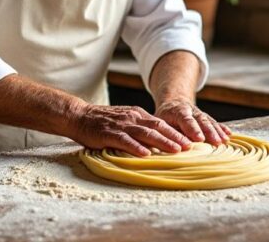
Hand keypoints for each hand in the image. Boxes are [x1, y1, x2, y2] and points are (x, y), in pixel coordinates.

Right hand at [68, 104, 191, 156]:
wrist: (79, 116)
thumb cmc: (102, 121)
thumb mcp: (125, 119)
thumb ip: (139, 127)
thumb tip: (156, 140)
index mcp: (137, 114)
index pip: (160, 123)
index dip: (176, 132)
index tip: (189, 141)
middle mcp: (132, 118)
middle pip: (157, 127)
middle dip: (174, 137)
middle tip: (189, 147)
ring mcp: (121, 125)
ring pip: (145, 133)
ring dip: (162, 142)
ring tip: (175, 150)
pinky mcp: (109, 134)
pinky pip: (125, 141)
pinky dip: (136, 147)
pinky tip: (145, 154)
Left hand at [155, 99, 231, 145]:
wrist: (173, 103)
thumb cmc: (164, 117)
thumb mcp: (159, 122)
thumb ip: (165, 133)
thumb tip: (170, 147)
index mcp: (177, 111)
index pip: (186, 120)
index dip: (193, 129)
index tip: (199, 139)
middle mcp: (191, 111)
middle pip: (201, 120)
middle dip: (209, 131)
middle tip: (216, 142)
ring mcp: (199, 113)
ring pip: (209, 121)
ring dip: (217, 131)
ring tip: (224, 141)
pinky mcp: (205, 118)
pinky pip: (215, 122)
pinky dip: (222, 128)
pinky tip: (229, 134)